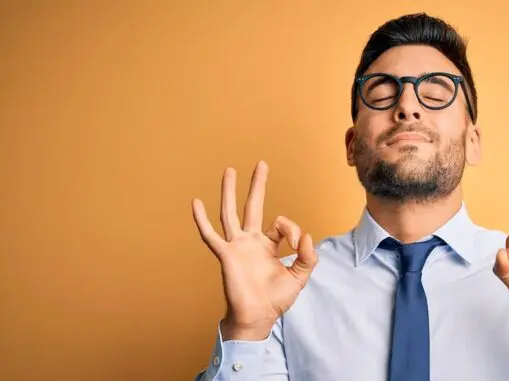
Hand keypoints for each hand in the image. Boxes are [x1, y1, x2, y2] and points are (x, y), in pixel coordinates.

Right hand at [192, 161, 317, 339]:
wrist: (258, 317)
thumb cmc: (276, 299)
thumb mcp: (299, 276)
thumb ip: (307, 257)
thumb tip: (306, 235)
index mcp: (268, 245)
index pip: (280, 224)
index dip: (291, 229)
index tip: (297, 243)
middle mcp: (251, 242)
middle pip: (253, 206)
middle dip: (258, 185)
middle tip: (261, 164)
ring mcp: (237, 246)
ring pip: (231, 213)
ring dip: (230, 192)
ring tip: (230, 170)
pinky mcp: (226, 254)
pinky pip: (211, 235)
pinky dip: (202, 219)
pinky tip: (196, 202)